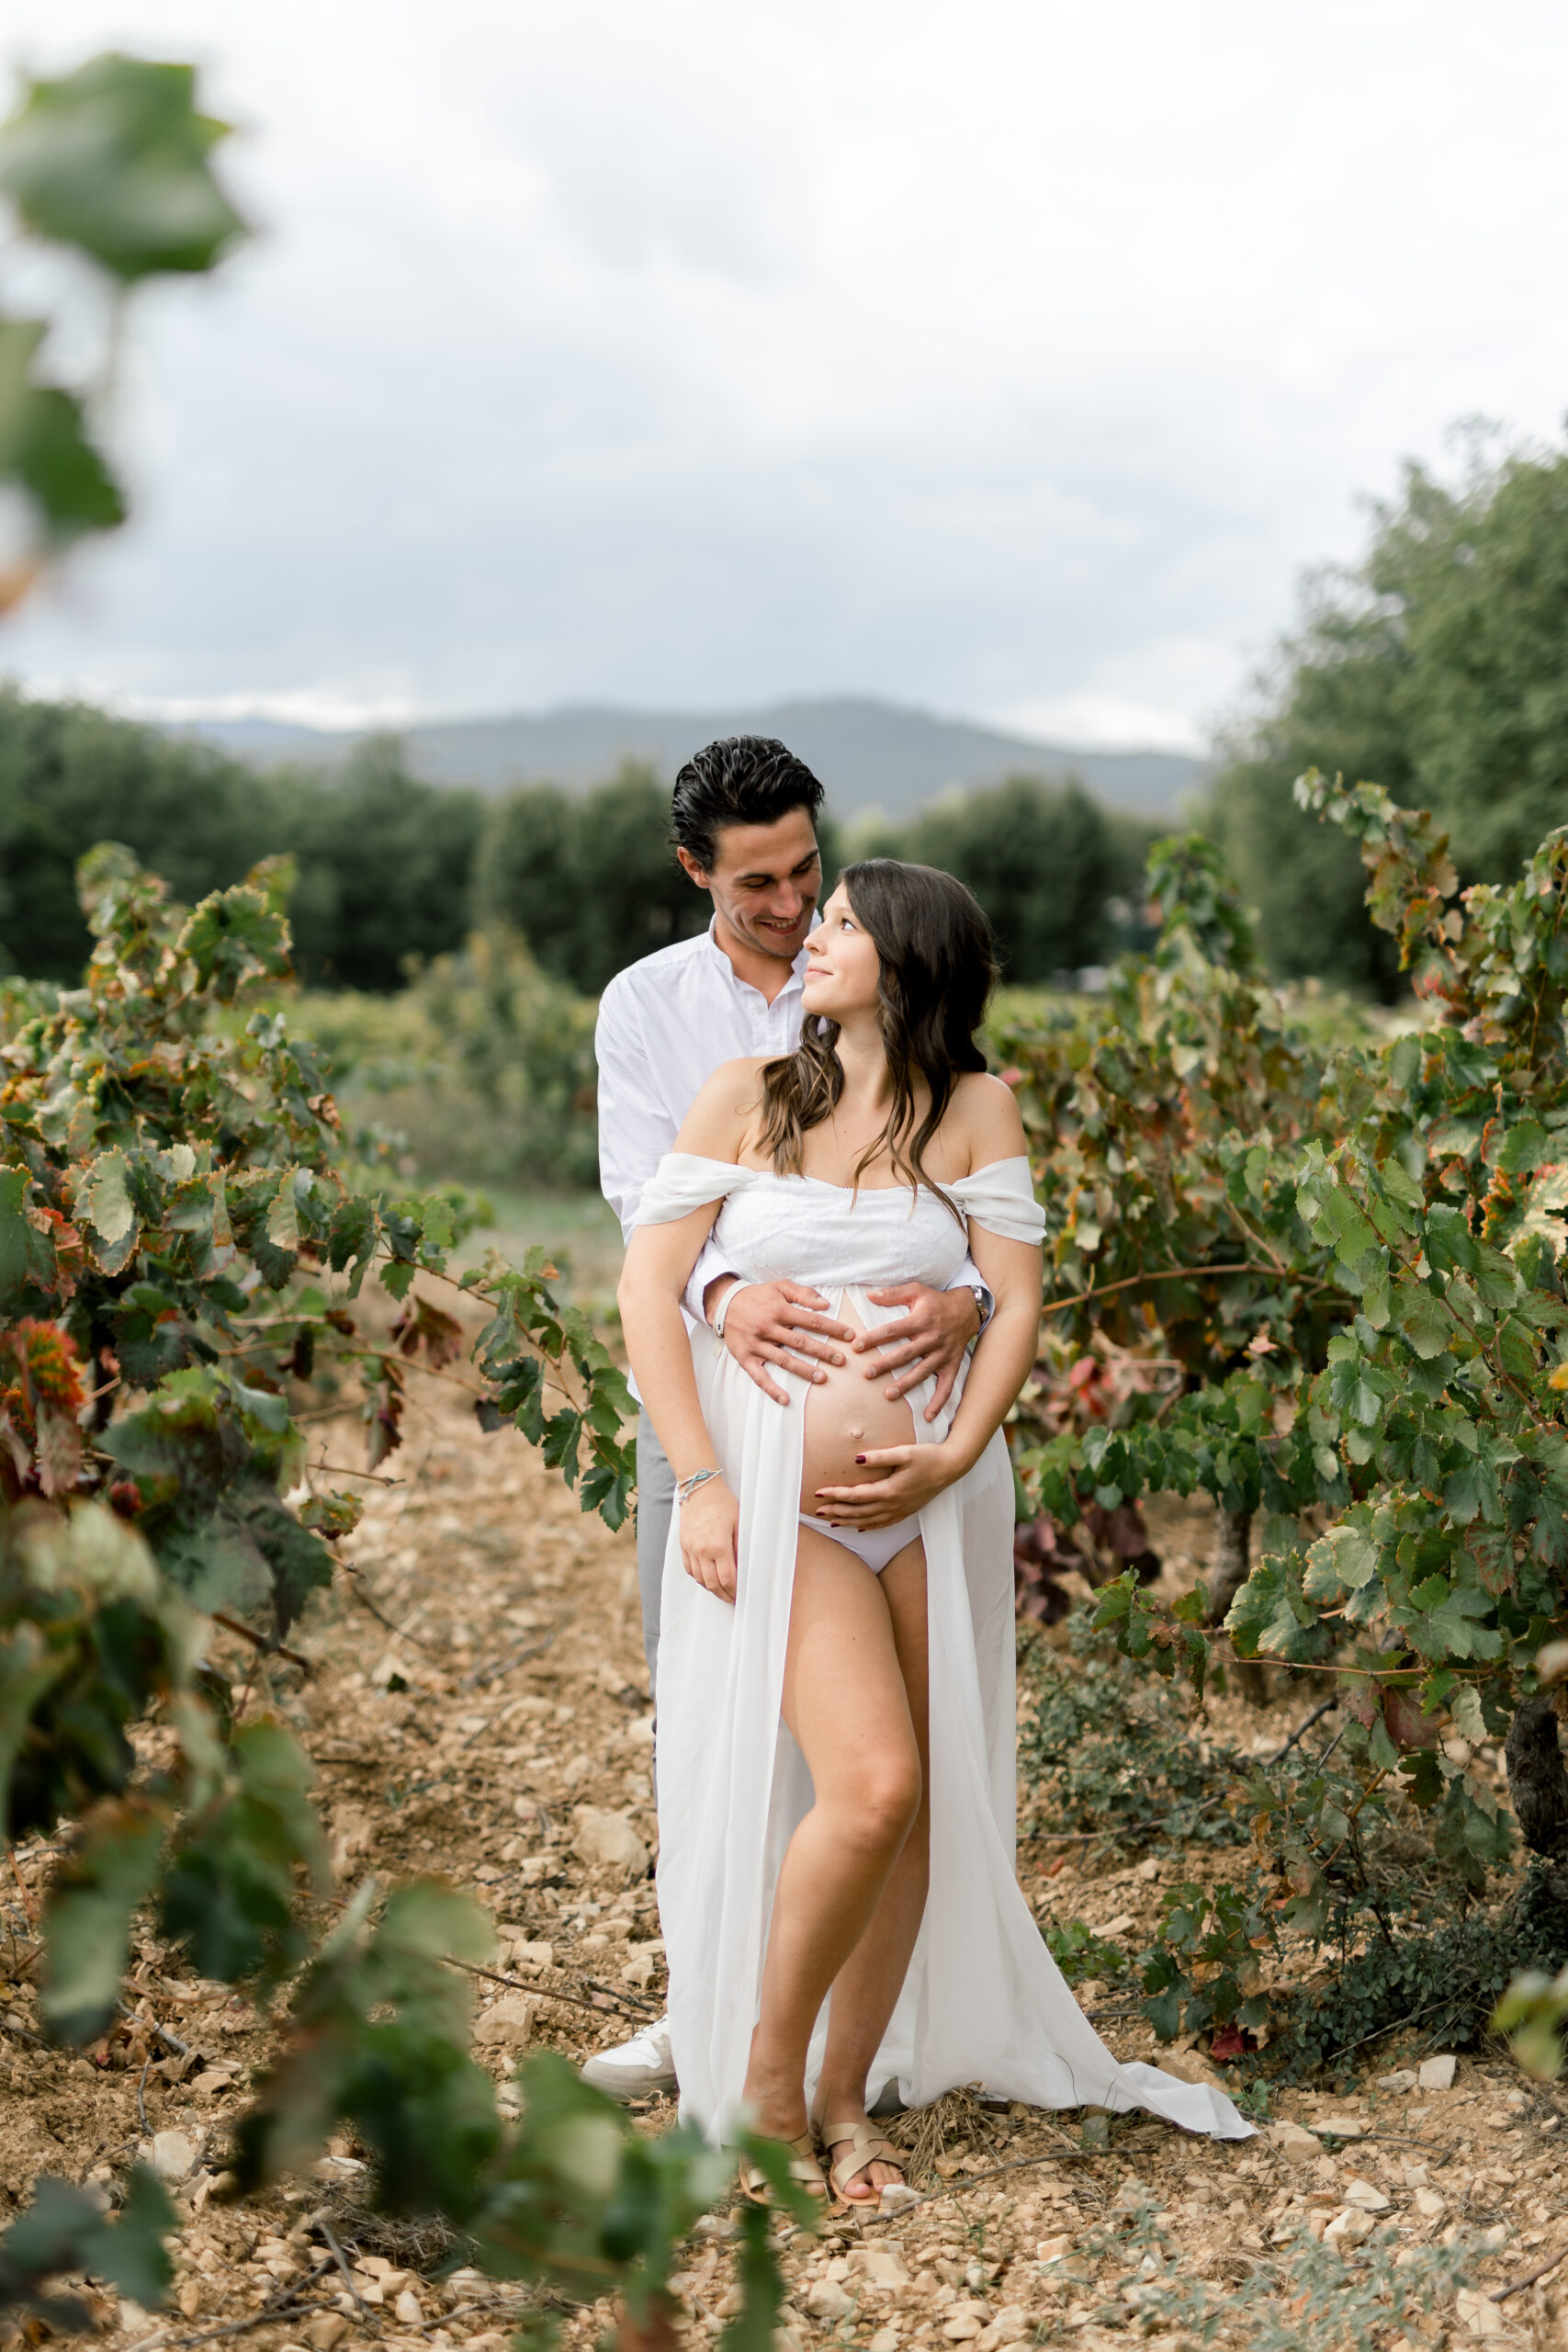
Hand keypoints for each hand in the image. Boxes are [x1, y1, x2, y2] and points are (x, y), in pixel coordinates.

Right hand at [679, 1476, 739, 1600]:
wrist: (699, 1488)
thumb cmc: (722, 1503)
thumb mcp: (738, 1523)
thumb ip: (740, 1548)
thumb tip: (744, 1567)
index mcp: (718, 1546)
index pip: (727, 1579)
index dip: (734, 1591)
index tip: (740, 1596)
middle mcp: (702, 1550)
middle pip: (712, 1584)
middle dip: (723, 1595)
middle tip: (732, 1599)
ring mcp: (690, 1549)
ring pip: (700, 1579)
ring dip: (711, 1588)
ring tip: (721, 1591)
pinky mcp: (683, 1545)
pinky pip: (689, 1569)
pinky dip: (699, 1577)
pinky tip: (707, 1579)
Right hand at [710, 1278, 858, 1406]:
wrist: (724, 1303)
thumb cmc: (757, 1296)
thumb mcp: (779, 1287)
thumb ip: (803, 1294)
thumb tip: (825, 1304)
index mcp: (779, 1310)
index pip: (811, 1321)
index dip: (832, 1328)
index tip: (850, 1336)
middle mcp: (769, 1328)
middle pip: (800, 1342)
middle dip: (823, 1352)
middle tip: (842, 1360)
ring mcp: (757, 1345)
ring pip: (783, 1360)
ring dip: (803, 1370)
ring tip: (822, 1378)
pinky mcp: (745, 1358)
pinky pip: (759, 1376)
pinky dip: (771, 1388)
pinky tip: (785, 1399)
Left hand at [813, 1441, 968, 1527]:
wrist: (951, 1468)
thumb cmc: (928, 1457)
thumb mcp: (904, 1452)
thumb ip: (879, 1456)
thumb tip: (857, 1459)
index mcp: (890, 1490)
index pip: (855, 1496)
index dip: (835, 1495)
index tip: (818, 1492)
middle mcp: (893, 1505)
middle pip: (858, 1512)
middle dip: (836, 1512)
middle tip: (817, 1511)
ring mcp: (900, 1510)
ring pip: (868, 1521)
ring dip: (848, 1522)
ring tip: (831, 1522)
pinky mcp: (906, 1511)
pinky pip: (882, 1524)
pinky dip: (868, 1526)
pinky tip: (859, 1527)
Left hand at [857, 1283, 980, 1421]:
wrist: (968, 1310)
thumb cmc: (937, 1301)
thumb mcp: (916, 1290)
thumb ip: (893, 1294)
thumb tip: (869, 1294)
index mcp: (921, 1320)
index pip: (893, 1330)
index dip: (874, 1338)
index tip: (856, 1346)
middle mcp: (932, 1338)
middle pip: (905, 1354)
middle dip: (885, 1364)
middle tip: (867, 1374)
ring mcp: (943, 1354)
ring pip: (922, 1371)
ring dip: (906, 1384)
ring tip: (888, 1395)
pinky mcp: (952, 1365)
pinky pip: (946, 1386)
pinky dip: (939, 1402)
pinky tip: (927, 1416)